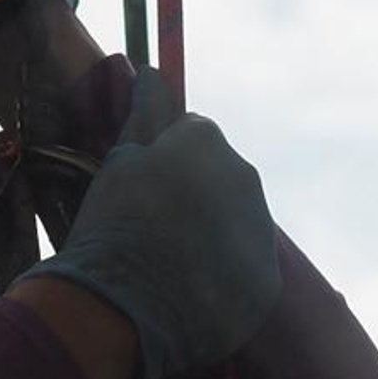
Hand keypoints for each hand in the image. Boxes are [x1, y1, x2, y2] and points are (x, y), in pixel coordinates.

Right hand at [28, 69, 280, 378]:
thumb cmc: (112, 225)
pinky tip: (189, 294)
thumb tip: (154, 71)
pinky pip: (245, 270)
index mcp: (206, 141)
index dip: (163, 160)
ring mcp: (259, 231)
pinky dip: (224, 278)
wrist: (124, 307)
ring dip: (212, 235)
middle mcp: (245, 176)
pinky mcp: (265, 281)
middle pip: (220, 178)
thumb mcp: (119, 162)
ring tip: (170, 267)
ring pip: (236, 222)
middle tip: (152, 230)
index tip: (141, 189)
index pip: (192, 136)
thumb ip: (144, 113)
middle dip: (194, 196)